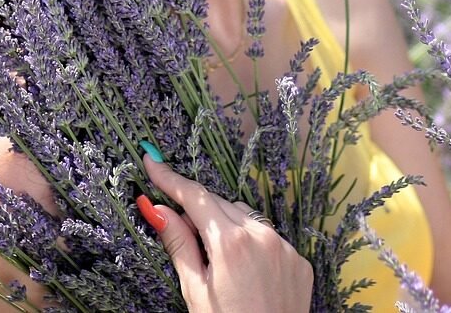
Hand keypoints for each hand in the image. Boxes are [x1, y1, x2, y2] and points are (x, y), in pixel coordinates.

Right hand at [139, 154, 312, 312]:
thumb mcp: (195, 290)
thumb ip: (179, 245)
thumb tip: (157, 209)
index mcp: (230, 242)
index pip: (194, 197)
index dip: (170, 179)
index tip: (152, 161)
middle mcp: (262, 235)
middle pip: (220, 204)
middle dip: (198, 210)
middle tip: (178, 226)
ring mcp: (284, 247)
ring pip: (246, 217)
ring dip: (226, 225)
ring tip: (216, 261)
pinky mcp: (298, 260)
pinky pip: (269, 238)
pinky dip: (252, 244)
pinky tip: (245, 271)